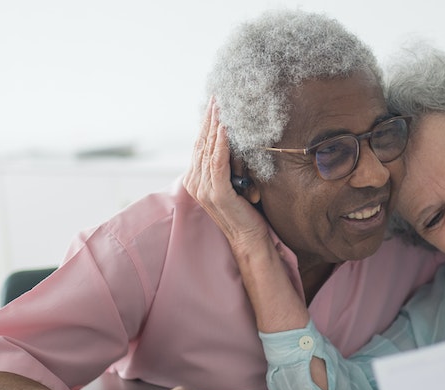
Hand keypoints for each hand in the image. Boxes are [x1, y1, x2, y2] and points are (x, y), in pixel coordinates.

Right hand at [184, 99, 270, 249]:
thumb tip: (233, 140)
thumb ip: (227, 164)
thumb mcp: (234, 181)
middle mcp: (195, 182)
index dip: (206, 123)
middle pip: (201, 143)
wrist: (248, 238)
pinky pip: (218, 163)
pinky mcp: (216, 193)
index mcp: (196, 179)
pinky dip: (221, 144)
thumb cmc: (245, 210)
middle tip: (216, 96)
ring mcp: (204, 189)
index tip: (213, 102)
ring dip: (215, 125)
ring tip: (220, 106)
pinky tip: (225, 128)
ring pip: (208, 150)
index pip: (200, 144)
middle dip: (209, 118)